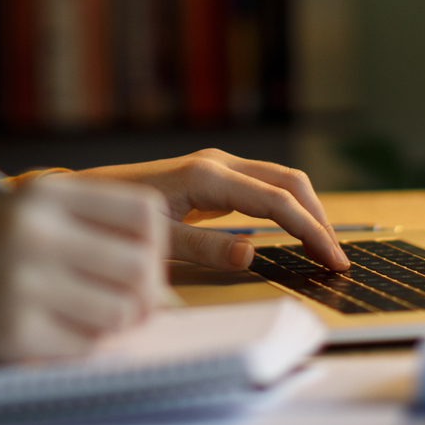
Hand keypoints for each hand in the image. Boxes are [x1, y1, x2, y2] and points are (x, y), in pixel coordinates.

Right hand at [0, 174, 168, 372]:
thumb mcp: (24, 221)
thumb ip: (90, 236)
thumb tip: (164, 290)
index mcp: (43, 193)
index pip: (145, 212)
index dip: (155, 247)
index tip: (136, 266)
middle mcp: (34, 230)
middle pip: (141, 266)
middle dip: (144, 295)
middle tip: (122, 309)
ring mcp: (23, 281)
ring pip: (122, 311)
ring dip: (112, 326)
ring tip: (81, 322)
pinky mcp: (13, 332)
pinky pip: (85, 347)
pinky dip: (78, 349)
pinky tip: (47, 338)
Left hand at [80, 149, 350, 272]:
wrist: (87, 197)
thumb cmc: (117, 221)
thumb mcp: (158, 241)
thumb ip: (204, 248)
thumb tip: (251, 253)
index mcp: (207, 178)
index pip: (277, 201)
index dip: (310, 231)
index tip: (332, 260)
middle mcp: (218, 164)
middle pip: (289, 182)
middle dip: (319, 218)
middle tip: (337, 258)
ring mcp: (218, 167)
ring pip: (281, 180)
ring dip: (308, 210)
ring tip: (324, 249)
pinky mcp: (216, 177)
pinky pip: (265, 186)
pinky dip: (289, 207)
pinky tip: (297, 232)